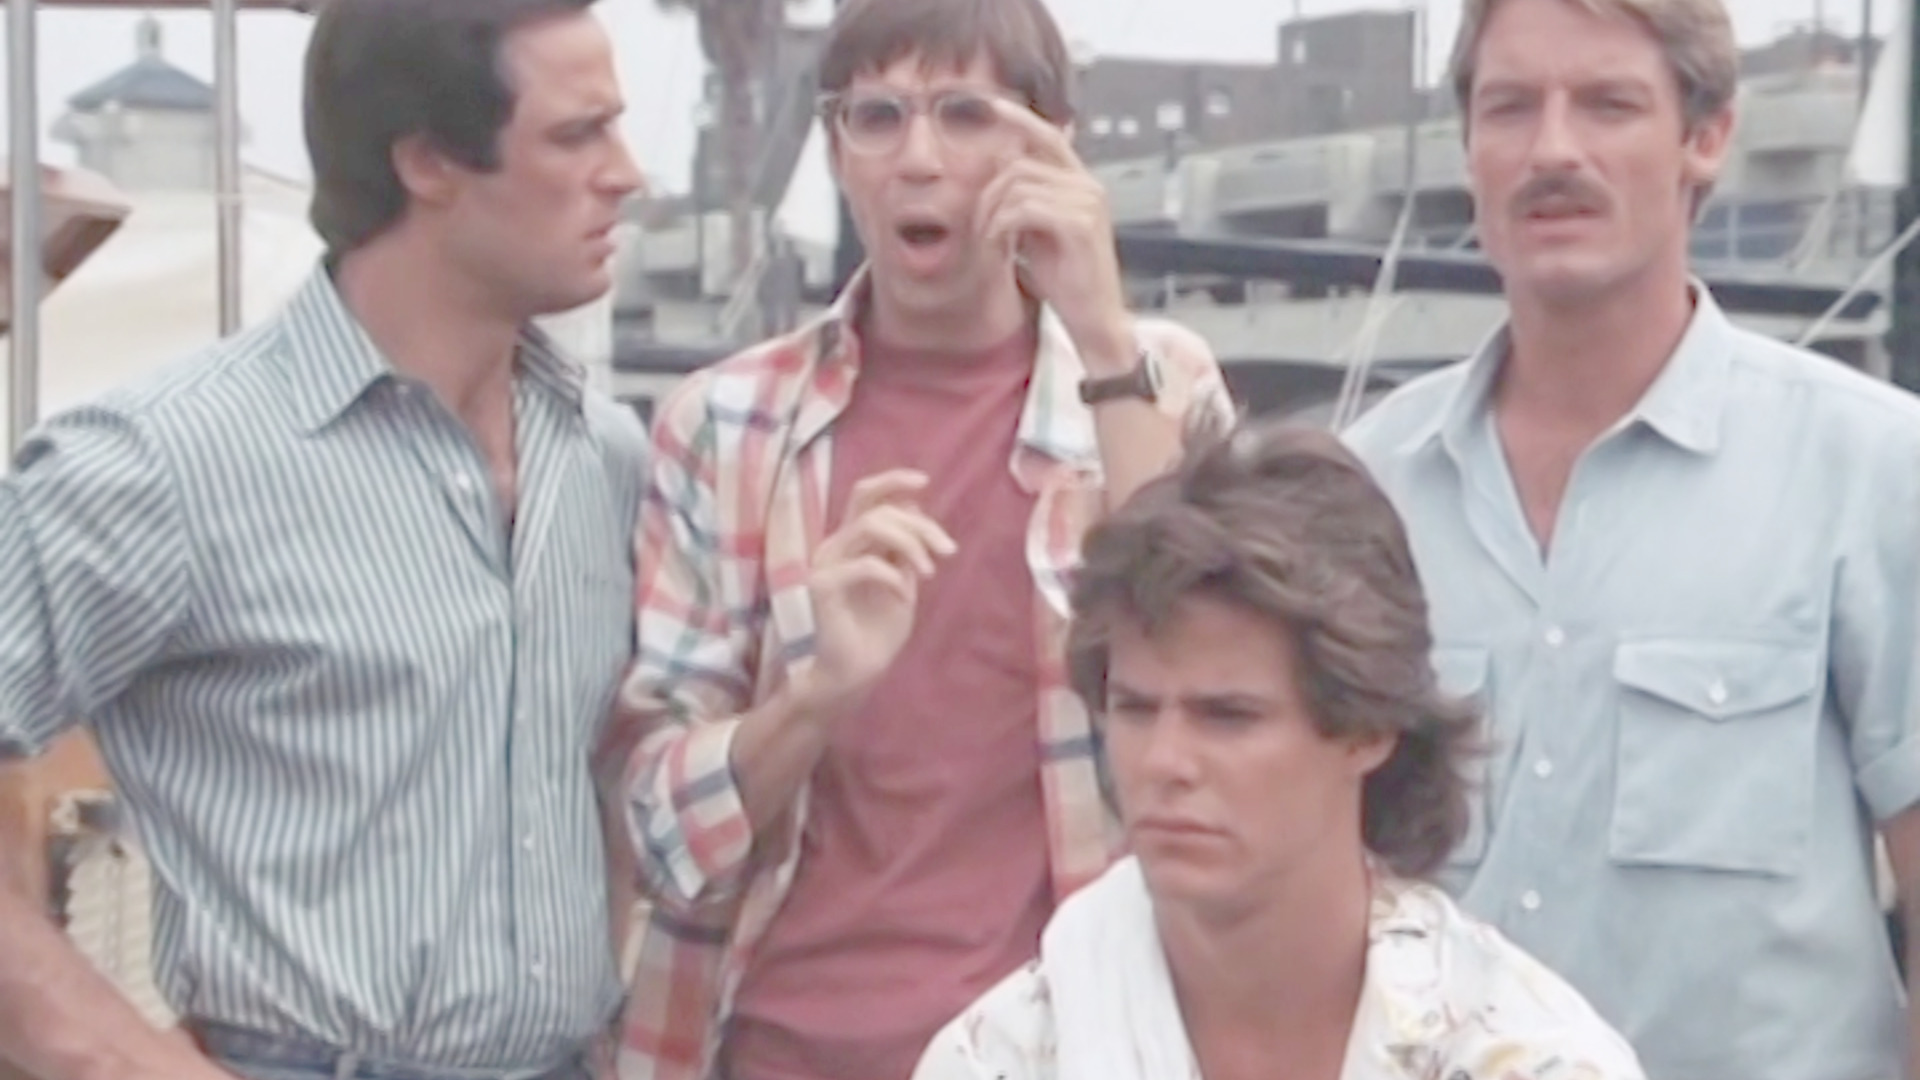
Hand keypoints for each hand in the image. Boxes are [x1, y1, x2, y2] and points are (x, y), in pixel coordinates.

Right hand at [797, 470, 956, 714]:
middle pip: (873, 506)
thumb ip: (906, 549)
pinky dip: (893, 575)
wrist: (856, 673)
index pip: (865, 495)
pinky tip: (904, 596)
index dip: (893, 481)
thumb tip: (916, 512)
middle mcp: (834, 545)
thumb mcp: (903, 581)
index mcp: (850, 541)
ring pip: (871, 526)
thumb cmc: (878, 631)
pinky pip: (866, 565)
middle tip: (947, 550)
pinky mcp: (822, 587)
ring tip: (929, 572)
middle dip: (918, 522)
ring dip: (910, 543)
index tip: (924, 482)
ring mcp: (825, 564)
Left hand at [978, 99, 1135, 372]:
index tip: (985, 105)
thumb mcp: (1039, 233)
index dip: (1017, 117)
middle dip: (989, 190)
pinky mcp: (1080, 225)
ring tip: (989, 242)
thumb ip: (1025, 201)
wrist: (1095, 319)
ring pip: (1018, 185)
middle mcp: (1088, 186)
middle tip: (978, 224)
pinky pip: (1024, 208)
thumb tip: (993, 176)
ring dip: (991, 214)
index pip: (1047, 135)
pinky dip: (1002, 226)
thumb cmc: (1066, 280)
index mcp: (1080, 184)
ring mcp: (1087, 203)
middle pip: (1021, 162)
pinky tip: (1000, 247)